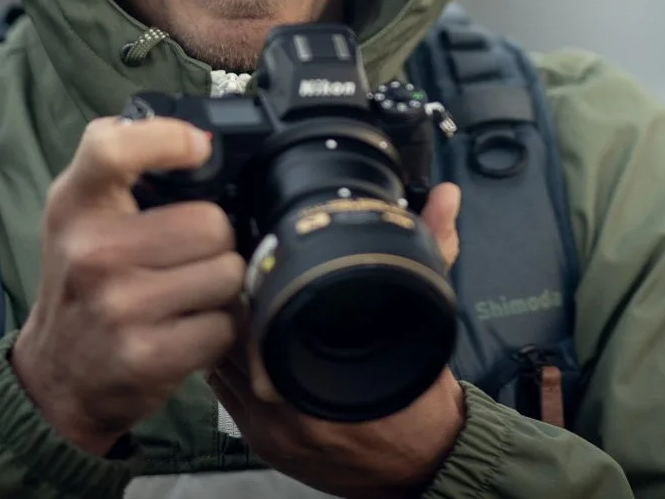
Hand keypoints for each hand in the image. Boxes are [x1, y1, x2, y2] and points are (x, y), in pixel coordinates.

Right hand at [10, 117, 244, 454]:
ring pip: (227, 273)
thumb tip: (200, 140)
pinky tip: (186, 329)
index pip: (113, 148)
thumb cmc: (81, 281)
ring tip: (186, 294)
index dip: (167, 139)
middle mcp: (92, 251)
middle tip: (187, 257)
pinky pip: (224, 325)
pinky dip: (217, 329)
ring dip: (220, 286)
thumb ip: (125, 164)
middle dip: (214, 241)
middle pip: (211, 223)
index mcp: (75, 204)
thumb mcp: (79, 211)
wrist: (56, 375)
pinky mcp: (147, 355)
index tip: (198, 148)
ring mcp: (119, 306)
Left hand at [207, 183, 465, 498]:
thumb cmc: (420, 400)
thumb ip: (435, 253)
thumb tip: (446, 198)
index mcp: (321, 379)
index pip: (255, 318)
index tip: (257, 259)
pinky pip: (221, 392)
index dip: (249, 283)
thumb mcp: (427, 320)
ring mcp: (266, 429)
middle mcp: (287, 410)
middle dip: (233, 302)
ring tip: (239, 304)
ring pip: (218, 364)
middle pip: (230, 337)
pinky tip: (239, 342)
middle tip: (243, 275)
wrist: (422, 466)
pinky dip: (225, 363)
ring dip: (223, 331)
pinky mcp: (257, 443)